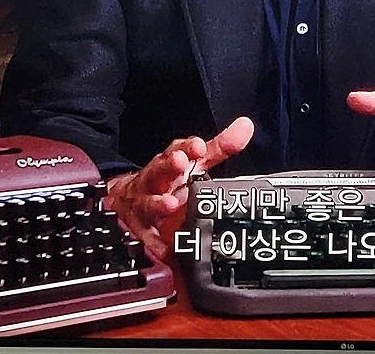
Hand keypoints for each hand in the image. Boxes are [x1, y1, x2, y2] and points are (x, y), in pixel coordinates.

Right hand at [103, 116, 254, 259]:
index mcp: (171, 163)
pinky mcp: (141, 230)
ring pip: (149, 202)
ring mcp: (146, 205)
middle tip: (180, 162)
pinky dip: (155, 243)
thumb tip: (246, 126)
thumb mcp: (196, 162)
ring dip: (158, 203)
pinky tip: (164, 247)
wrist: (127, 200)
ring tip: (170, 204)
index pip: (179, 149)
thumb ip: (221, 147)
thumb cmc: (168, 179)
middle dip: (169, 166)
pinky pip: (148, 238)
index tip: (199, 146)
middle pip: (160, 170)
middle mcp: (156, 180)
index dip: (188, 147)